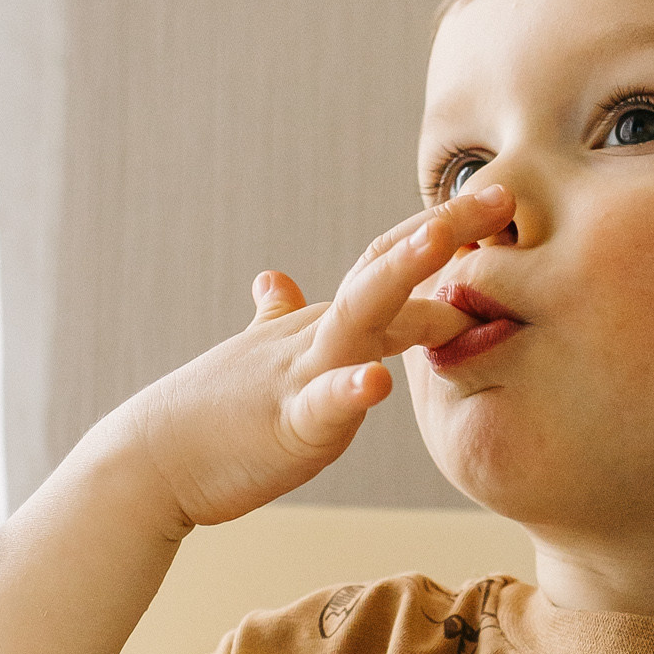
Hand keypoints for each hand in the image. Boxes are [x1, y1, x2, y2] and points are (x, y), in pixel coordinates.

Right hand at [118, 182, 514, 529]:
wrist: (150, 460)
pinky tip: (377, 380)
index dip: (441, 232)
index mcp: (323, 324)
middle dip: (442, 229)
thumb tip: (275, 277)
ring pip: (357, 316)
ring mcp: (300, 375)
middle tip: (503, 193)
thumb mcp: (260, 356)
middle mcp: (318, 336)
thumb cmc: (211, 414)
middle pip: (383, 268)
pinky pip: (321, 405)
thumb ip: (279, 317)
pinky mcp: (285, 426)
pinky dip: (348, 390)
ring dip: (399, 277)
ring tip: (441, 242)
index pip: (387, 264)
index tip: (499, 203)